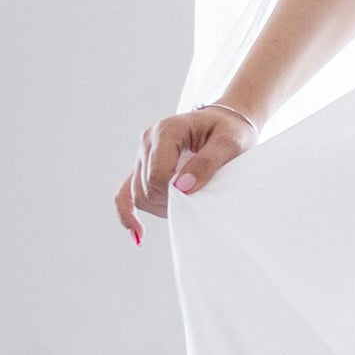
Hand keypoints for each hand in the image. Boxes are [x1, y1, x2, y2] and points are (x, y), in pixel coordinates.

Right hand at [112, 105, 255, 243]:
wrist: (224, 121)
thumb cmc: (229, 130)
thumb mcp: (229, 143)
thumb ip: (206, 163)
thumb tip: (182, 188)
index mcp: (167, 131)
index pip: (158, 174)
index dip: (174, 193)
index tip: (197, 194)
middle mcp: (148, 142)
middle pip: (146, 187)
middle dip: (169, 202)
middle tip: (198, 199)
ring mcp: (142, 155)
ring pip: (138, 194)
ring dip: (160, 207)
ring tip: (187, 203)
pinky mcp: (142, 167)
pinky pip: (125, 194)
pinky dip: (128, 213)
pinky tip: (137, 232)